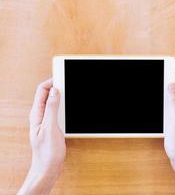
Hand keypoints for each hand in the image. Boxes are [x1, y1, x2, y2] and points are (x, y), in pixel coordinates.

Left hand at [18, 79, 65, 194]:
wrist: (48, 167)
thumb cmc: (47, 151)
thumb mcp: (50, 127)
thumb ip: (52, 108)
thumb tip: (55, 91)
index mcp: (37, 114)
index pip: (42, 91)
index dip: (51, 81)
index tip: (62, 76)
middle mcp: (39, 115)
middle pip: (47, 94)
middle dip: (57, 85)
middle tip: (68, 81)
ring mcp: (45, 120)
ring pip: (52, 101)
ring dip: (61, 95)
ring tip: (69, 90)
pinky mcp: (51, 125)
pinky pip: (56, 109)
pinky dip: (63, 104)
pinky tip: (69, 106)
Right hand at [164, 76, 174, 194]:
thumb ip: (173, 103)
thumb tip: (171, 86)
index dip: (173, 75)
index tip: (164, 67)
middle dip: (170, 80)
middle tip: (158, 73)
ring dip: (168, 89)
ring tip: (158, 82)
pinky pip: (174, 104)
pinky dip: (167, 99)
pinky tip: (161, 100)